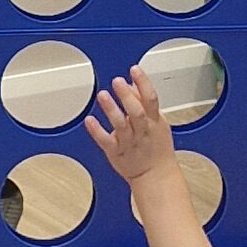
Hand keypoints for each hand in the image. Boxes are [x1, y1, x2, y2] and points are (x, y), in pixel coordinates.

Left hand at [83, 68, 180, 206]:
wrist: (157, 176)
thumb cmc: (156, 147)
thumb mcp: (156, 121)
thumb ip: (142, 101)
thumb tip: (133, 82)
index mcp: (154, 121)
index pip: (151, 99)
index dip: (144, 83)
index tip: (135, 69)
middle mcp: (142, 131)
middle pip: (136, 112)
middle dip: (127, 96)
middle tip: (117, 81)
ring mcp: (129, 143)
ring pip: (121, 125)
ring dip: (112, 110)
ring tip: (103, 96)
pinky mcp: (116, 153)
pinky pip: (106, 141)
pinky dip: (97, 131)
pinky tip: (89, 120)